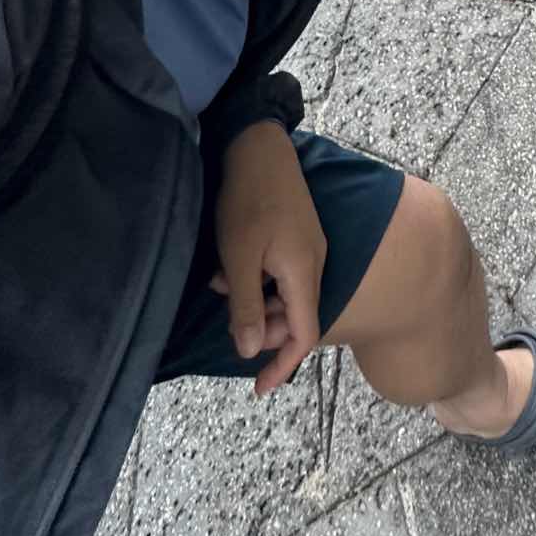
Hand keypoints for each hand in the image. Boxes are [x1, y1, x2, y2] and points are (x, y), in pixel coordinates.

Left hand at [209, 123, 325, 394]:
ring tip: (221, 284)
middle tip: (229, 324)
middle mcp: (315, 263)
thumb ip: (246, 306)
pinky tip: (230, 265)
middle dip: (263, 327)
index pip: (304, 334)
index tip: (259, 389)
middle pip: (295, 315)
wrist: (259, 146)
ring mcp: (309, 247)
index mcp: (304, 273)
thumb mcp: (238, 258)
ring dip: (255, 299)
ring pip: (286, 293)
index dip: (283, 366)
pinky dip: (258, 279)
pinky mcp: (298, 234)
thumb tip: (252, 352)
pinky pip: (282, 273)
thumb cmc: (247, 201)